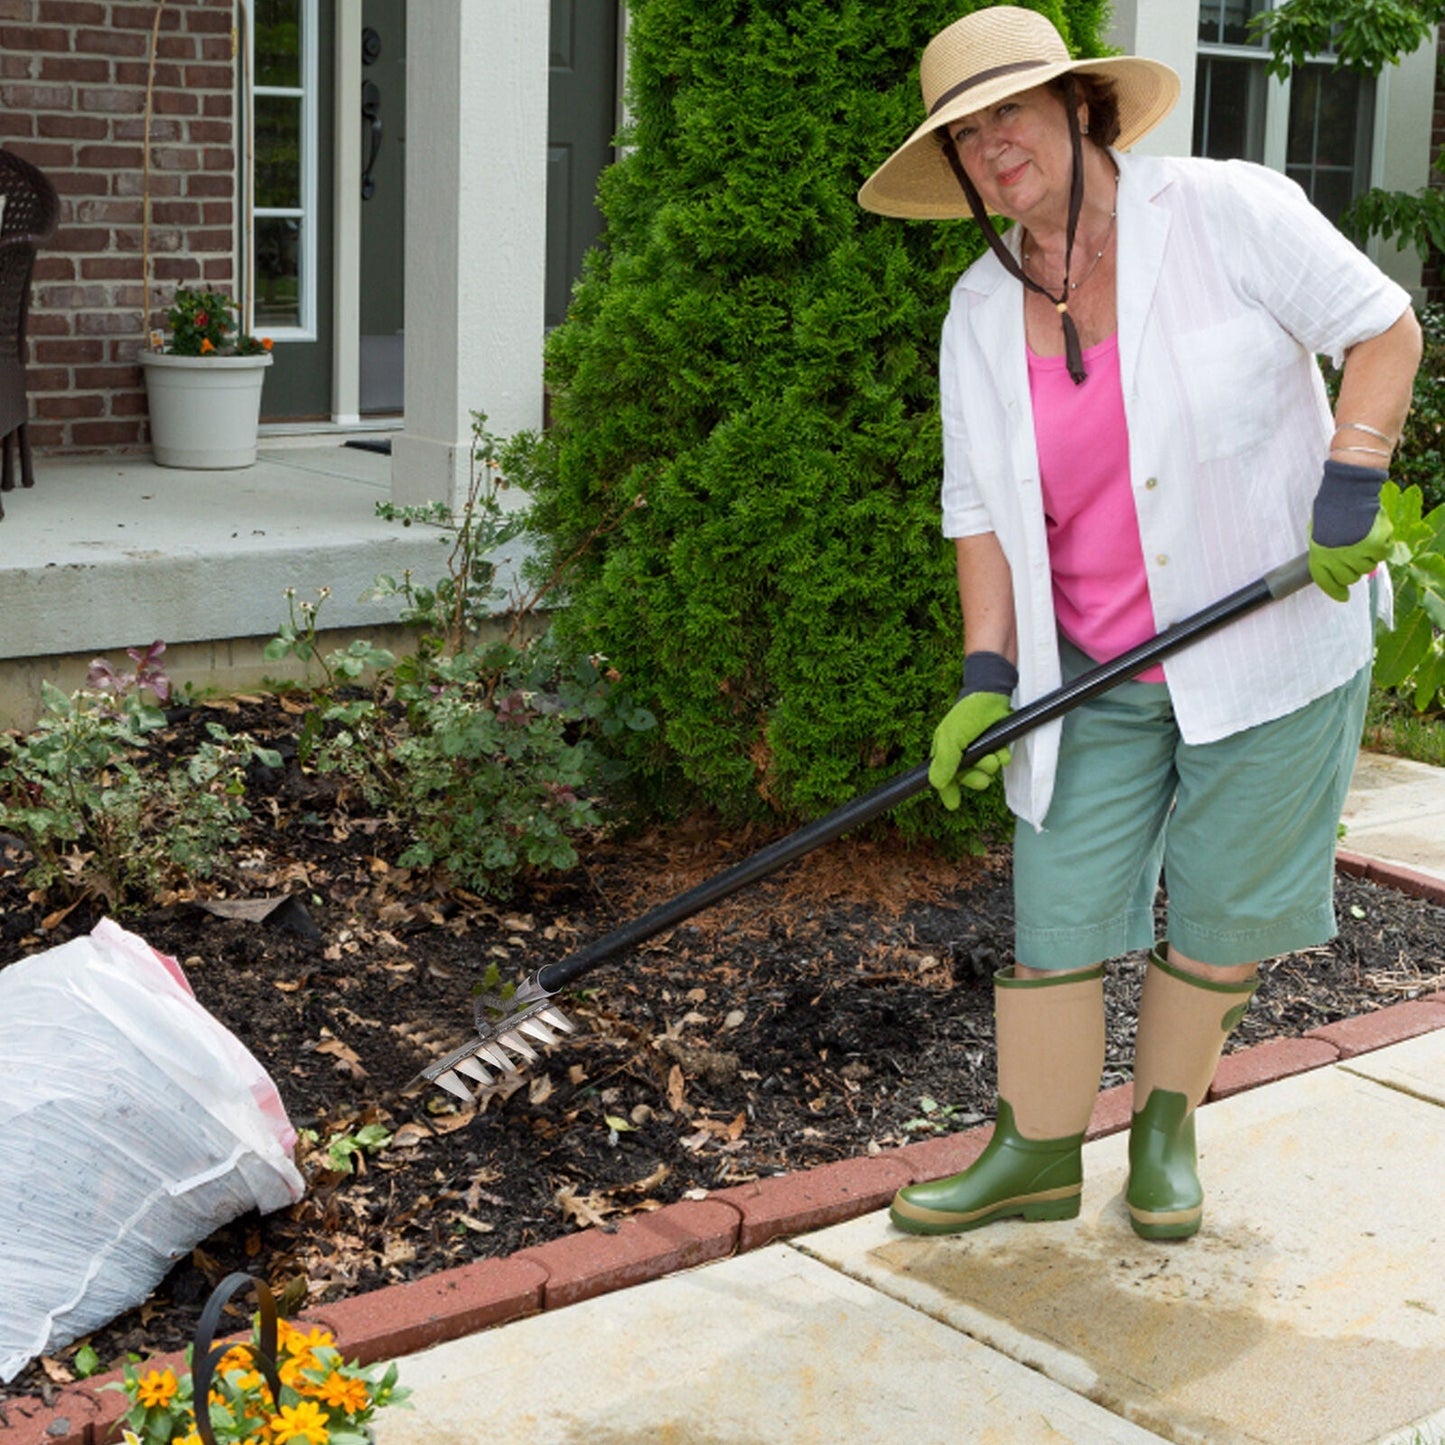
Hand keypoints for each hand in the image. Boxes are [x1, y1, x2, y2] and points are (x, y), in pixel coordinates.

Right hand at [929, 689, 1013, 810]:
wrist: (992, 695)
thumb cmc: (966, 715)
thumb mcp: (951, 739)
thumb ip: (944, 763)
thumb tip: (935, 785)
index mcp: (945, 752)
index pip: (944, 777)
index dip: (948, 791)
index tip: (954, 805)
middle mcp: (962, 754)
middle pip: (968, 779)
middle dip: (976, 779)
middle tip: (982, 778)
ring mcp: (980, 751)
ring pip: (985, 772)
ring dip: (990, 766)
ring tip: (993, 756)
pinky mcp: (995, 746)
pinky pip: (1000, 761)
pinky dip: (1002, 757)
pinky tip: (1001, 751)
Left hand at [1309, 458, 1391, 602]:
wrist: (1346, 493)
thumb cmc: (1330, 507)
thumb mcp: (1318, 530)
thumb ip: (1324, 547)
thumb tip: (1330, 558)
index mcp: (1319, 556)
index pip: (1327, 583)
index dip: (1335, 591)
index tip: (1343, 597)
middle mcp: (1338, 560)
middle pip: (1350, 578)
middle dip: (1352, 570)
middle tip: (1355, 555)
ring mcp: (1358, 555)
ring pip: (1368, 568)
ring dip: (1367, 557)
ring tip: (1363, 538)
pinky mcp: (1376, 546)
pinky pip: (1383, 554)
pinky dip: (1382, 546)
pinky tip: (1377, 534)